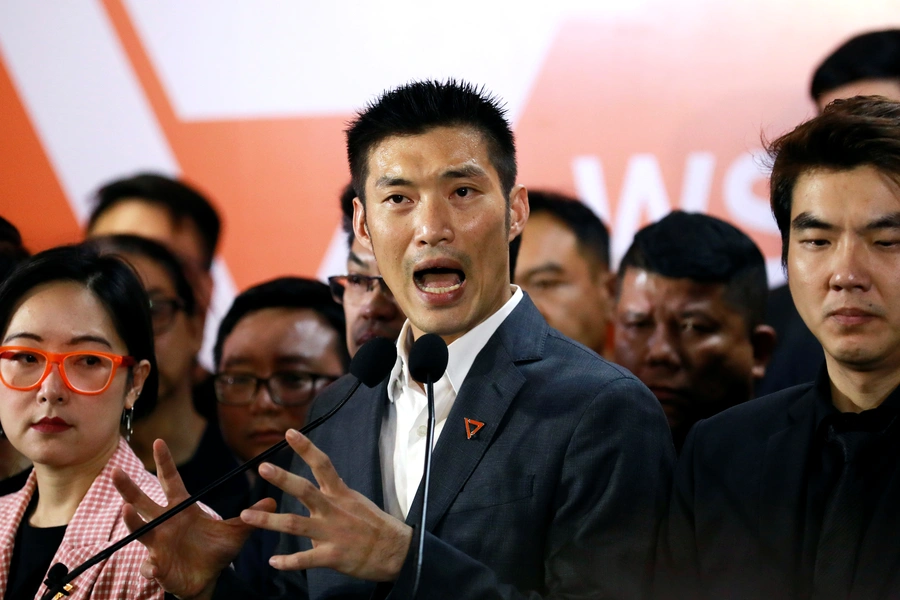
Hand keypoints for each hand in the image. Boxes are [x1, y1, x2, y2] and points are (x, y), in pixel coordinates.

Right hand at [113, 439, 275, 599]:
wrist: (209, 580)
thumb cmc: (217, 552)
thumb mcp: (236, 532)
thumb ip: (252, 516)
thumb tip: (273, 500)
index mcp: (183, 509)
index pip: (171, 481)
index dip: (165, 462)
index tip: (159, 442)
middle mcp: (166, 523)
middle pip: (143, 502)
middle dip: (129, 488)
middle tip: (116, 472)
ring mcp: (158, 544)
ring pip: (140, 530)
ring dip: (132, 521)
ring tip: (127, 511)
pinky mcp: (158, 566)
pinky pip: (150, 565)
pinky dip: (150, 567)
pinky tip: (153, 567)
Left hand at [240, 428, 412, 581]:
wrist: (396, 551)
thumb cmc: (375, 525)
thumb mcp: (356, 502)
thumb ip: (333, 497)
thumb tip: (315, 496)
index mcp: (340, 494)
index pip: (323, 465)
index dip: (306, 448)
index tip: (289, 432)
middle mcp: (333, 510)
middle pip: (305, 490)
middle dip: (283, 479)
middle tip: (263, 467)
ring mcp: (332, 533)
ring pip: (295, 524)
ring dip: (268, 521)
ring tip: (246, 516)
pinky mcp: (332, 555)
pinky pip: (306, 559)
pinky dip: (288, 562)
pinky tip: (274, 562)